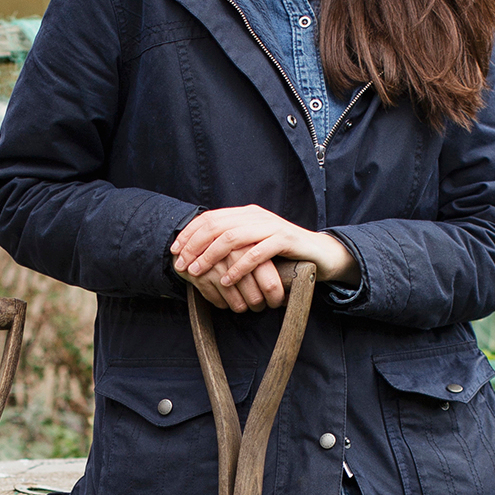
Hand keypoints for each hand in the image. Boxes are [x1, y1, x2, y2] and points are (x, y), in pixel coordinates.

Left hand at [171, 206, 357, 307]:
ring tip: (197, 273)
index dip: (189, 233)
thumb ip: (232, 243)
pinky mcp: (285, 240)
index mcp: (246, 213)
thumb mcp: (253, 245)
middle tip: (182, 265)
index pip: (210, 218)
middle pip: (216, 226)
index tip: (174, 251)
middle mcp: (256, 215)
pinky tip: (226, 280)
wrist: (320, 254)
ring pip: (232, 237)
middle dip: (194, 246)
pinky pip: (256, 253)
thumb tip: (197, 253)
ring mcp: (271, 226)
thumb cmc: (282, 254)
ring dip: (210, 256)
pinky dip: (238, 268)